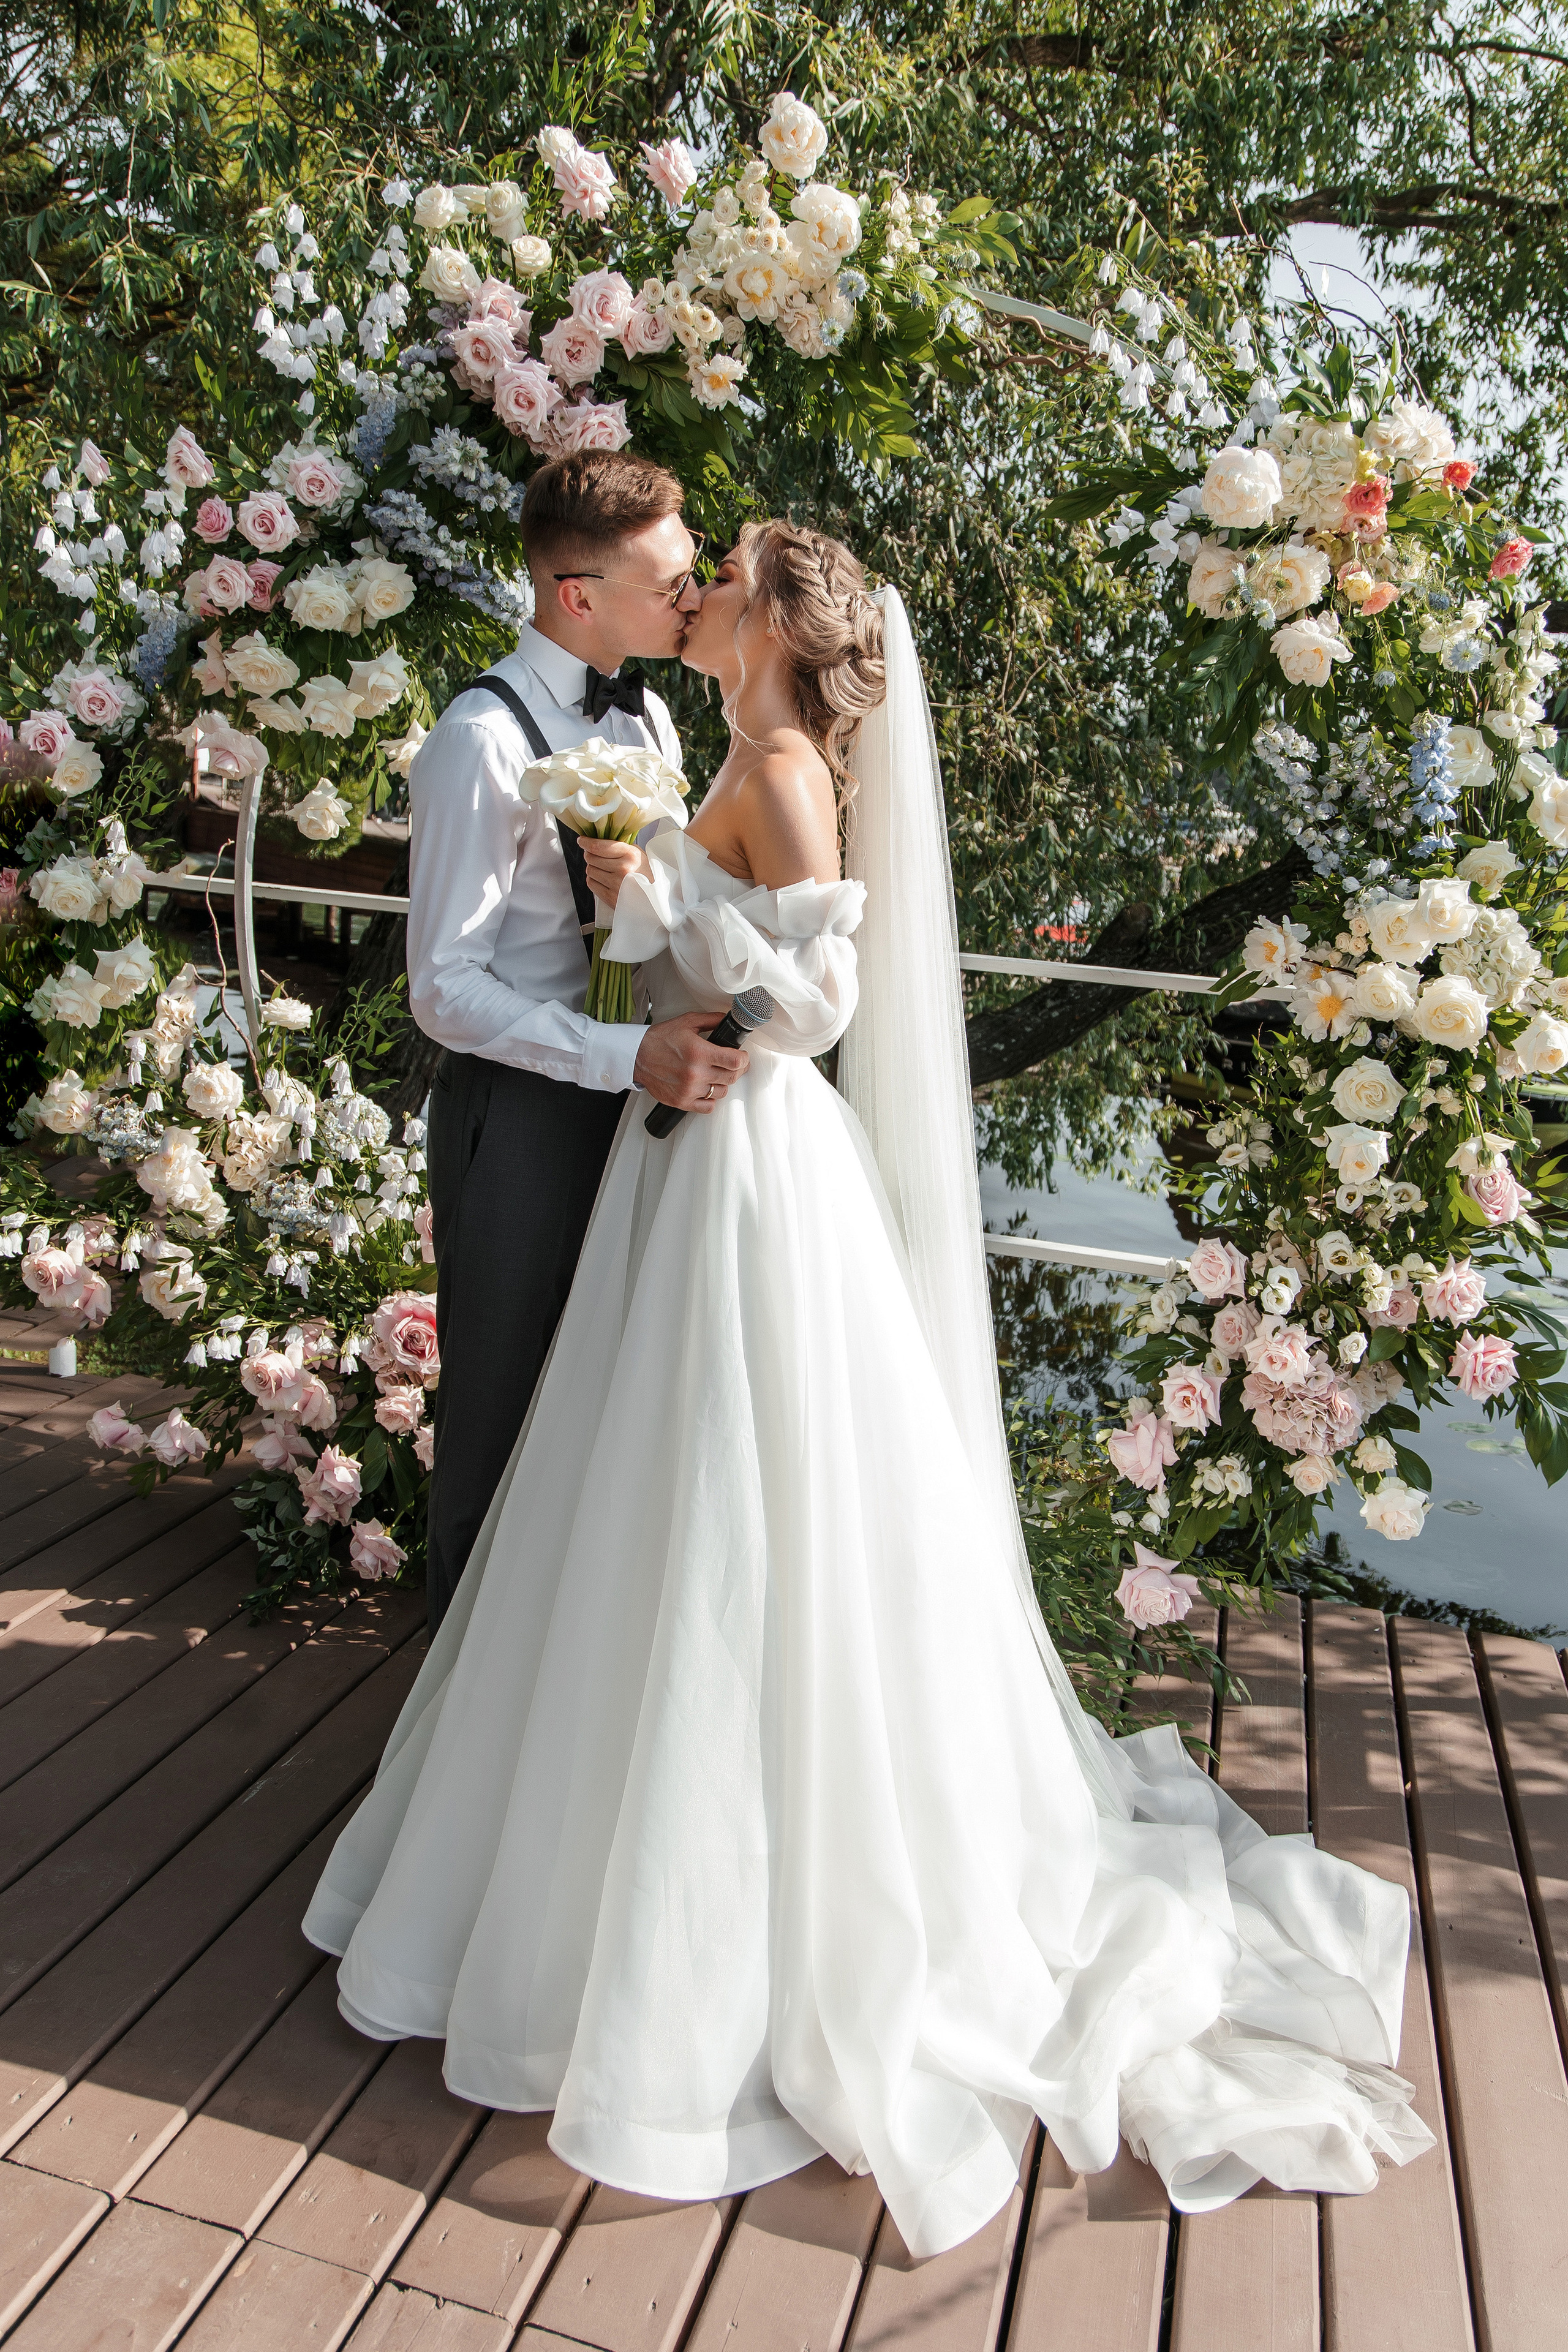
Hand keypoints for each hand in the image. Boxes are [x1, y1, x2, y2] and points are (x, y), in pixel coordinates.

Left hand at [579, 837, 644, 908]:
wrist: (654, 899)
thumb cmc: (646, 875)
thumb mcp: (639, 855)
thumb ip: (620, 846)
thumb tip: (598, 840)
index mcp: (630, 855)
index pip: (598, 846)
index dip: (586, 842)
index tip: (582, 841)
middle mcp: (622, 869)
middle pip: (591, 857)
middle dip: (590, 855)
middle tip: (596, 855)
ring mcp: (615, 884)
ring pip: (590, 870)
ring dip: (593, 868)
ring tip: (604, 869)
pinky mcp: (610, 897)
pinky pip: (591, 883)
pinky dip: (594, 880)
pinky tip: (604, 880)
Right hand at [634, 1010, 748, 1110]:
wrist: (637, 1057)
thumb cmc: (659, 1040)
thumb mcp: (686, 1022)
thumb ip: (710, 1020)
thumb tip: (728, 1019)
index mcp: (699, 1052)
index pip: (735, 1061)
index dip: (744, 1058)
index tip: (742, 1056)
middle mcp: (695, 1073)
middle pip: (732, 1077)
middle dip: (737, 1069)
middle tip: (734, 1064)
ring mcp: (689, 1090)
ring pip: (722, 1092)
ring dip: (723, 1083)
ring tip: (716, 1075)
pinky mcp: (682, 1101)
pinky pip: (708, 1107)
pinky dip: (711, 1099)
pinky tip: (706, 1089)